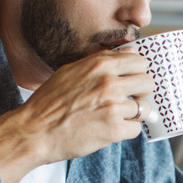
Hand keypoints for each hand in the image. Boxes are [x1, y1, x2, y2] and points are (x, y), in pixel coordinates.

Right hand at [3, 47, 153, 163]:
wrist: (34, 130)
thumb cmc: (49, 102)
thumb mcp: (71, 71)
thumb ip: (101, 61)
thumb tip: (129, 51)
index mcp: (100, 65)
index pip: (139, 61)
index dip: (136, 73)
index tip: (130, 82)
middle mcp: (109, 83)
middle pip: (148, 83)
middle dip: (140, 92)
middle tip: (127, 100)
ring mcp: (113, 107)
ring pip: (144, 108)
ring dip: (133, 114)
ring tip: (115, 117)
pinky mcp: (114, 130)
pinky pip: (136, 128)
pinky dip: (126, 131)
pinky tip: (110, 129)